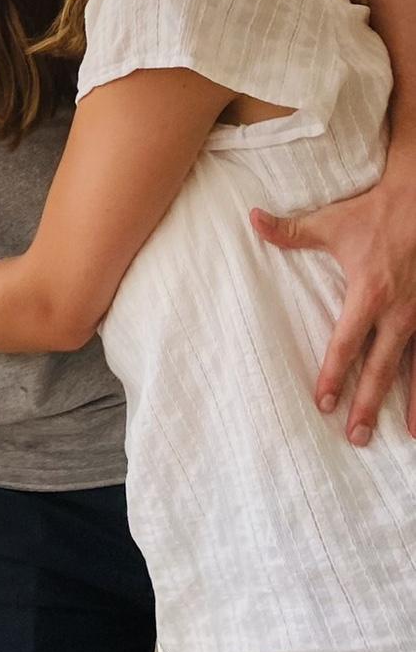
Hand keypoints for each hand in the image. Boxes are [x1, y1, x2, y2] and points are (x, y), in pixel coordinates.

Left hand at [251, 176, 415, 443]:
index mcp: (369, 295)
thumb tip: (251, 219)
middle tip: (356, 436)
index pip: (346, 344)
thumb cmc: (374, 214)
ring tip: (407, 436)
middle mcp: (400, 314)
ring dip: (411, 404)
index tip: (323, 402)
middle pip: (382, 368)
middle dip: (367, 404)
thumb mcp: (330, 222)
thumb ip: (290, 230)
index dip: (334, 374)